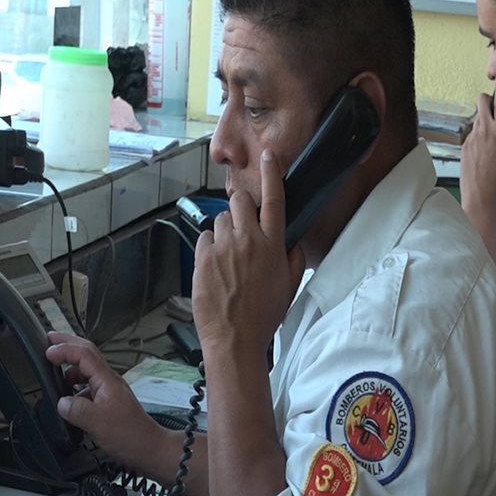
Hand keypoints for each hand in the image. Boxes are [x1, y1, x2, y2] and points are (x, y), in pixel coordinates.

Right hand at [45, 331, 160, 461]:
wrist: (150, 449)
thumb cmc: (132, 436)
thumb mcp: (98, 423)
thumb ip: (76, 410)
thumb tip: (60, 403)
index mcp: (107, 381)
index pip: (84, 354)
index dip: (65, 349)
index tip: (48, 351)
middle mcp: (109, 382)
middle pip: (88, 354)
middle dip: (68, 344)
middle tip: (50, 339)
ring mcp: (110, 391)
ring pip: (88, 370)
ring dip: (70, 366)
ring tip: (55, 368)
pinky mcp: (109, 403)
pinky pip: (89, 387)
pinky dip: (75, 386)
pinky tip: (69, 398)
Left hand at [192, 149, 303, 358]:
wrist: (235, 340)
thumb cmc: (264, 317)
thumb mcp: (289, 288)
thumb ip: (292, 260)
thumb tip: (291, 244)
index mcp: (273, 246)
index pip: (274, 199)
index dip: (271, 173)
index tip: (268, 155)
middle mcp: (248, 241)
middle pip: (241, 200)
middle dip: (241, 207)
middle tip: (243, 227)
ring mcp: (223, 248)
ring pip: (221, 220)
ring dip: (225, 231)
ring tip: (229, 256)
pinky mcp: (202, 258)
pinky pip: (205, 238)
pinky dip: (210, 247)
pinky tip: (216, 267)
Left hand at [461, 67, 495, 216]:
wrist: (480, 199)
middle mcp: (483, 132)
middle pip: (481, 101)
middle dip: (488, 100)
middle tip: (495, 110)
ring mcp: (471, 138)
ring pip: (477, 118)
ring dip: (484, 121)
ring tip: (492, 140)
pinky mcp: (463, 147)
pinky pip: (472, 135)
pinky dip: (479, 138)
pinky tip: (484, 154)